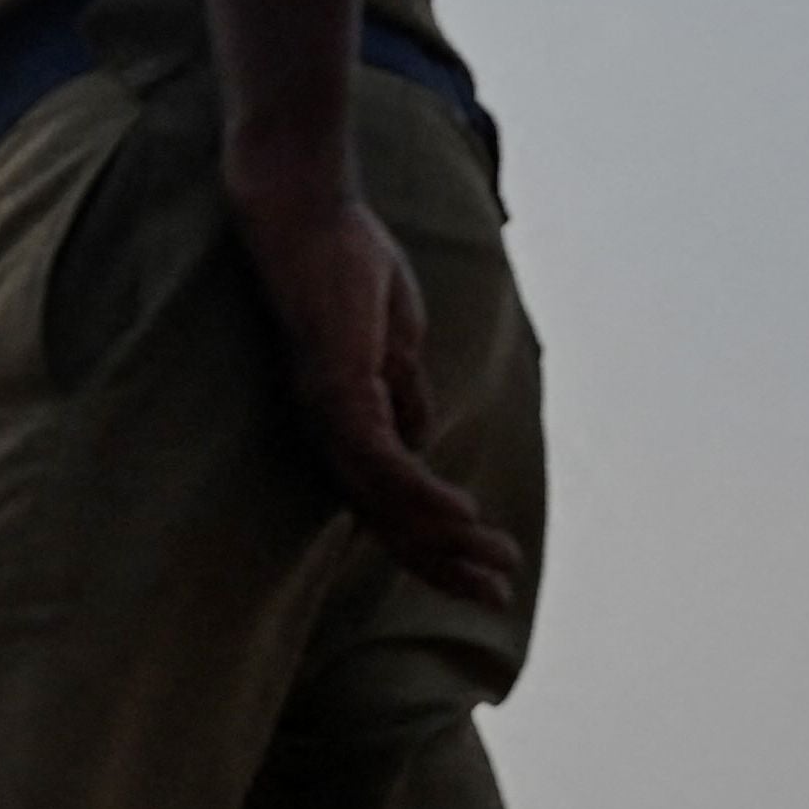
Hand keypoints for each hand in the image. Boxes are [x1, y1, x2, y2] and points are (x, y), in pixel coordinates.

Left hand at [229, 176, 522, 608]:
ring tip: (492, 561)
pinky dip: (416, 491)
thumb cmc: (345, 266)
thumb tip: (421, 440)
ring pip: (380, 499)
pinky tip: (458, 514)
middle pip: (382, 517)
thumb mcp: (391, 343)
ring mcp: (323, 408)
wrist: (310, 211)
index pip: (389, 501)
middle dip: (441, 561)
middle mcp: (324, 427)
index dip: (437, 541)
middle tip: (497, 597)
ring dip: (440, 535)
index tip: (489, 571)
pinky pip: (375, 455)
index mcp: (341, 421)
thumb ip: (402, 393)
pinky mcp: (331, 382)